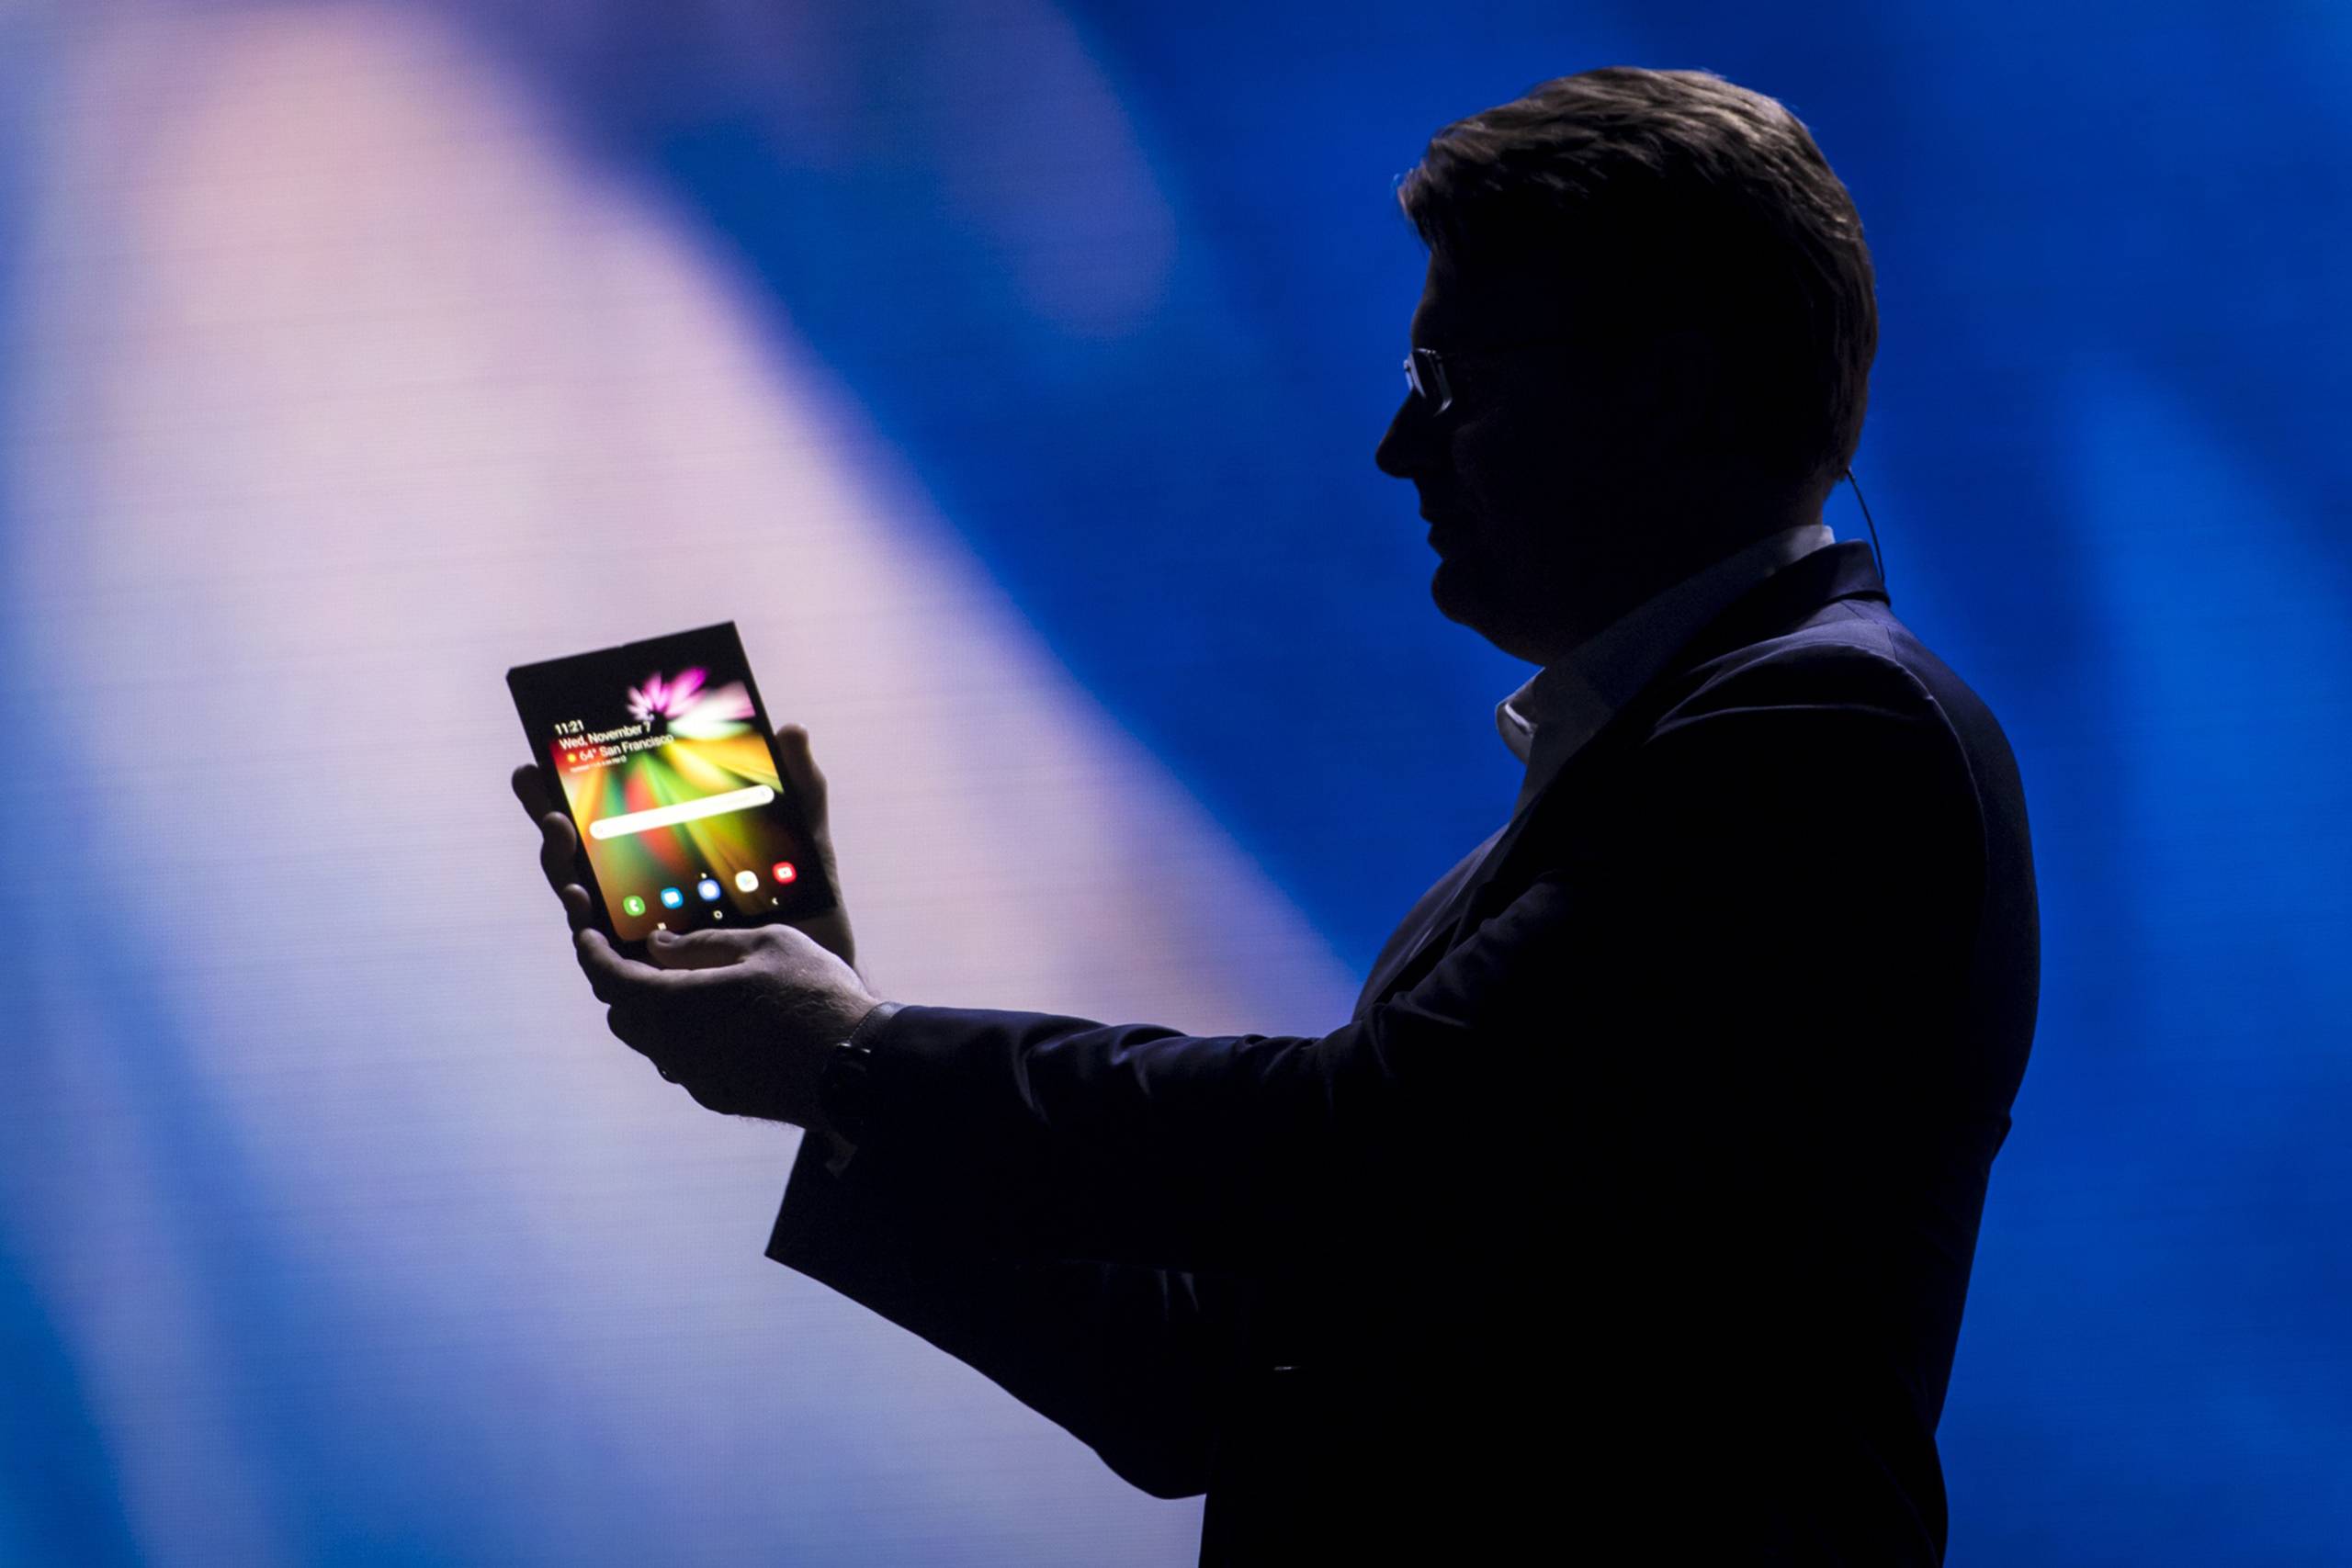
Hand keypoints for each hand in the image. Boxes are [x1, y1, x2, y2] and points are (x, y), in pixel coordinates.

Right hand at [508, 721, 859, 969]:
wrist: (825, 969)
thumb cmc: (806, 904)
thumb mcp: (804, 842)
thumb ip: (799, 790)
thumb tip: (791, 729)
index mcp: (662, 857)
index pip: (603, 820)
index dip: (564, 795)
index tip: (535, 764)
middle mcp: (639, 896)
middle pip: (579, 860)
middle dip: (552, 826)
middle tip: (548, 803)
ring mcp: (639, 936)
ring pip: (581, 904)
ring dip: (564, 870)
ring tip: (559, 836)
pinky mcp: (651, 978)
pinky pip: (605, 959)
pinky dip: (589, 930)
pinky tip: (584, 906)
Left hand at [571, 923, 879, 1129]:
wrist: (855, 1066)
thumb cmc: (813, 995)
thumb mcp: (765, 945)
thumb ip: (704, 944)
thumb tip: (658, 946)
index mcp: (673, 1003)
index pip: (607, 977)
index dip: (591, 951)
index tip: (588, 932)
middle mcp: (671, 1046)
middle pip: (622, 1015)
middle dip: (624, 984)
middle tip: (647, 956)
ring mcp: (693, 1077)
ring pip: (651, 1043)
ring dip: (655, 1014)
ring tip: (688, 986)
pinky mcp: (716, 1095)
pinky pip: (683, 1062)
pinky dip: (685, 1038)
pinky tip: (722, 1021)